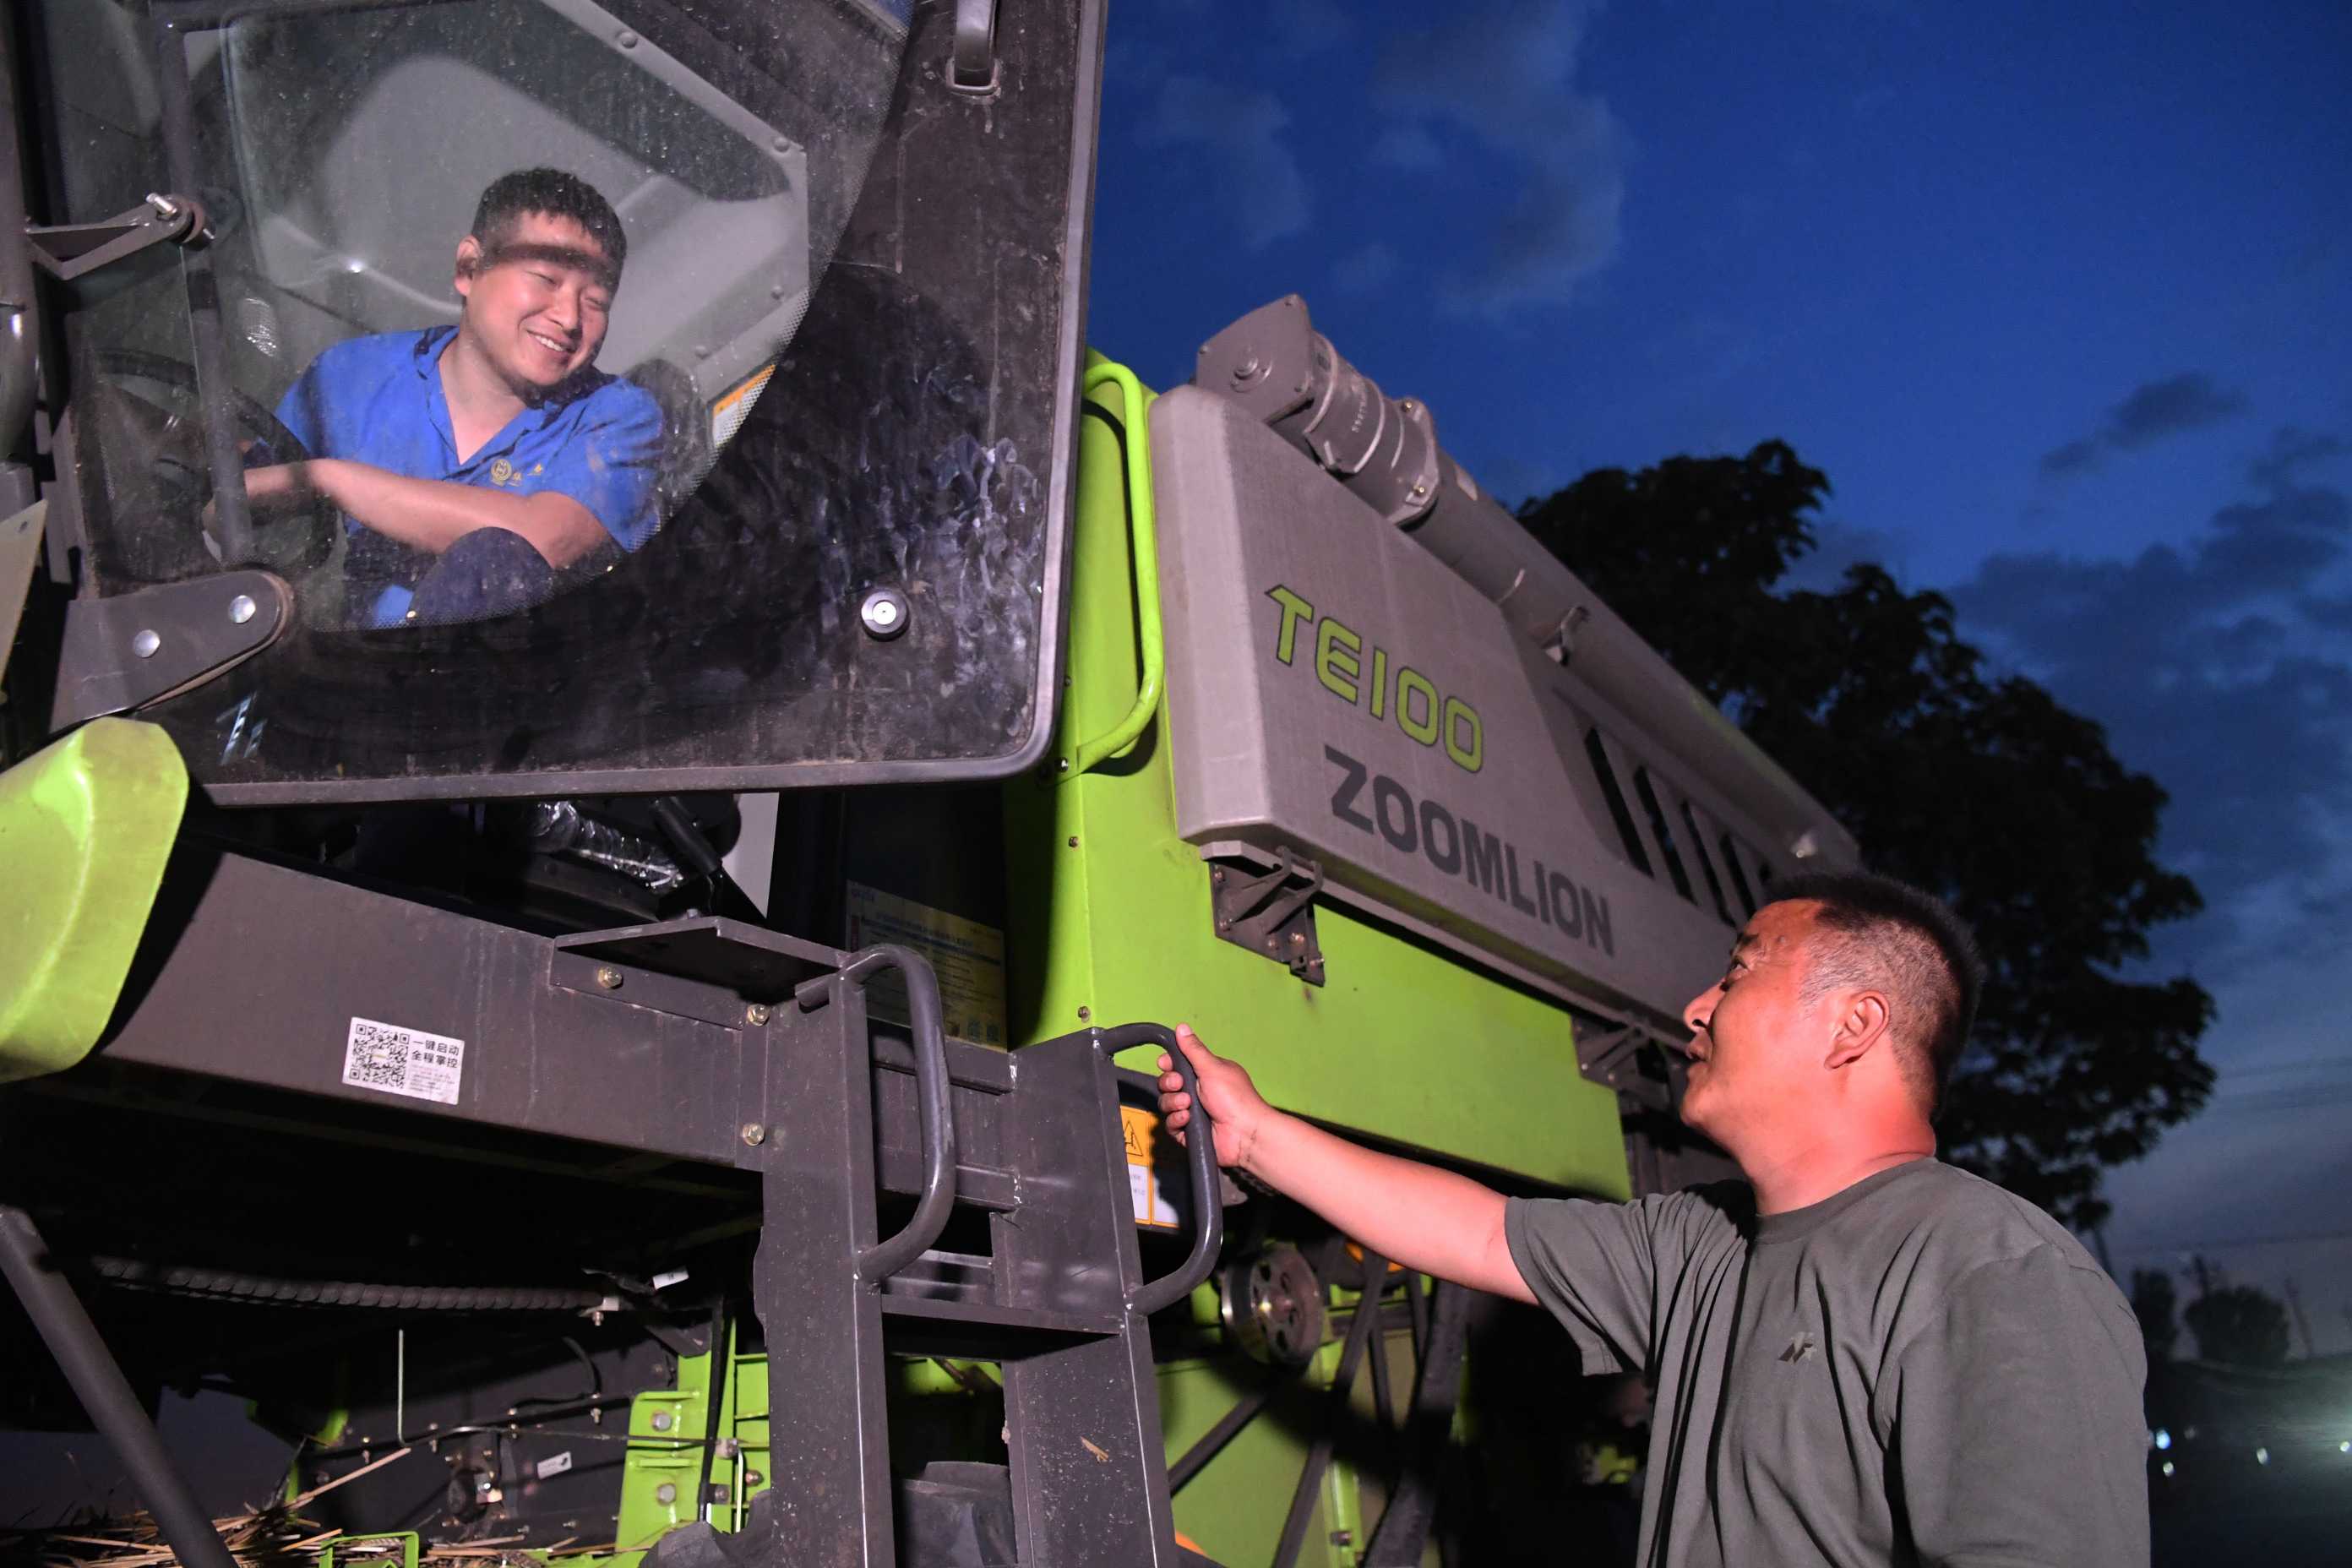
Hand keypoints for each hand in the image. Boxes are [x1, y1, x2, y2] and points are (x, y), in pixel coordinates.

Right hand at [1156, 1025, 1270, 1170]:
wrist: (1244, 1133)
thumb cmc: (1235, 1098)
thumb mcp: (1212, 1068)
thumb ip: (1193, 1049)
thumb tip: (1182, 1027)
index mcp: (1205, 1073)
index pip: (1177, 1064)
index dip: (1168, 1064)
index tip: (1165, 1063)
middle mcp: (1197, 1091)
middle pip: (1167, 1083)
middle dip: (1170, 1083)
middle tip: (1180, 1084)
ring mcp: (1192, 1111)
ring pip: (1166, 1103)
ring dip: (1173, 1102)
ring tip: (1188, 1104)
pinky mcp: (1188, 1131)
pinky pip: (1170, 1124)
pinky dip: (1176, 1120)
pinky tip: (1187, 1118)